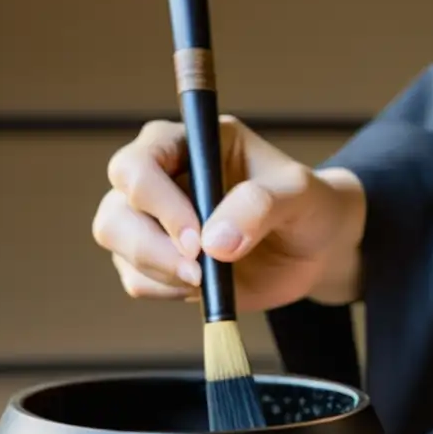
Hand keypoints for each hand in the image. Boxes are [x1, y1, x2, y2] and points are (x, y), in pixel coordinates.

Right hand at [92, 118, 366, 310]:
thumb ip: (259, 206)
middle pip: (115, 210)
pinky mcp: (160, 260)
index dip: (157, 204)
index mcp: (188, 143)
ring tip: (210, 280)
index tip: (198, 241)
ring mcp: (154, 221)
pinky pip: (137, 280)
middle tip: (199, 272)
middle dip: (150, 247)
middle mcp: (161, 177)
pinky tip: (207, 287)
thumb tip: (213, 245)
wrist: (317, 246)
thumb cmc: (308, 204)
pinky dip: (167, 291)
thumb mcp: (298, 194)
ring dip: (160, 272)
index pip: (138, 164)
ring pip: (119, 247)